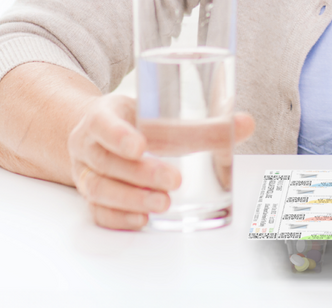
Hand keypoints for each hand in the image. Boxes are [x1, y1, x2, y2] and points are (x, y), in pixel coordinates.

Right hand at [65, 91, 256, 230]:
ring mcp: (86, 172)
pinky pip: (98, 211)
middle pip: (107, 161)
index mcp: (103, 115)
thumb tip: (245, 124)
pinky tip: (143, 219)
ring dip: (132, 198)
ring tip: (163, 203)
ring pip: (100, 188)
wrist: (99, 132)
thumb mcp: (159, 112)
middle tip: (174, 180)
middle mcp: (88, 144)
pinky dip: (119, 217)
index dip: (118, 135)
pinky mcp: (91, 196)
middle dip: (141, 173)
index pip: (103, 123)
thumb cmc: (136, 121)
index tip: (141, 146)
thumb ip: (202, 122)